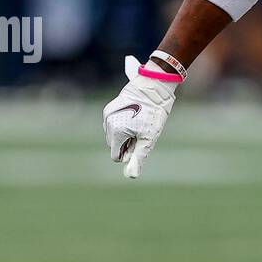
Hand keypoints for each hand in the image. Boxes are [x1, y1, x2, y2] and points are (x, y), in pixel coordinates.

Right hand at [103, 56, 177, 178]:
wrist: (154, 86)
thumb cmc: (154, 113)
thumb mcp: (149, 138)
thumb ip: (138, 157)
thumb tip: (131, 176)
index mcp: (116, 131)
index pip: (116, 156)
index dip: (129, 152)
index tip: (140, 140)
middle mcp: (107, 122)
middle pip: (114, 145)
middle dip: (126, 142)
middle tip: (141, 129)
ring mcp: (107, 114)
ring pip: (113, 134)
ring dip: (124, 133)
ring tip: (139, 121)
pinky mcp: (110, 107)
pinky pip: (112, 123)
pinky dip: (122, 123)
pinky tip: (134, 115)